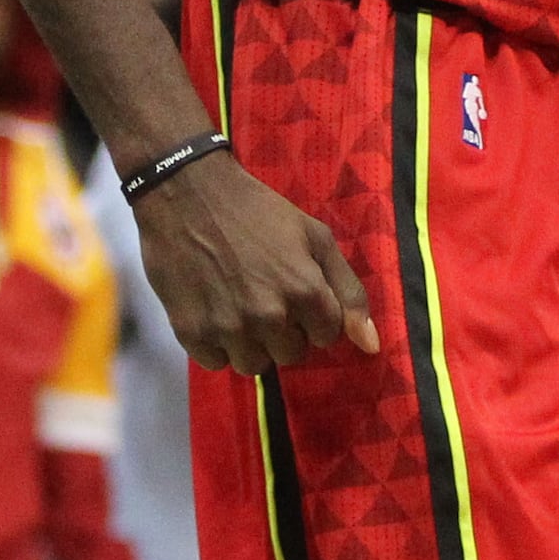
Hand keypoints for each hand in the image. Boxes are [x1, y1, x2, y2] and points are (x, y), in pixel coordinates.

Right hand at [135, 153, 381, 372]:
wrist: (186, 194)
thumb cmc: (257, 211)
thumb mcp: (315, 238)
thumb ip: (348, 292)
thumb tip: (371, 346)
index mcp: (305, 292)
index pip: (327, 336)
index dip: (313, 314)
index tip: (294, 290)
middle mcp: (269, 317)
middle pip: (291, 355)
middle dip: (284, 331)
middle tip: (263, 293)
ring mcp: (228, 329)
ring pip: (253, 365)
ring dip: (250, 343)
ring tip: (237, 304)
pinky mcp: (191, 334)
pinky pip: (215, 362)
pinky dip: (215, 343)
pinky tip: (212, 308)